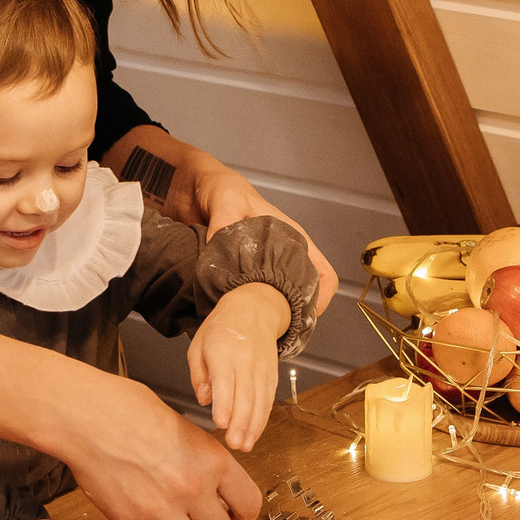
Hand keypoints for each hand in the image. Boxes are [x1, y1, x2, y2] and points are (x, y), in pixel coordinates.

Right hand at [57, 376, 258, 519]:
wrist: (84, 416)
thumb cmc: (126, 409)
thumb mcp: (181, 426)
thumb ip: (201, 458)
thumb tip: (211, 480)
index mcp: (211, 460)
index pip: (249, 504)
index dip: (243, 516)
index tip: (235, 517)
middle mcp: (192, 488)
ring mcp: (162, 510)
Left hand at [189, 284, 291, 450]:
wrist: (254, 309)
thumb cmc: (221, 329)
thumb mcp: (199, 344)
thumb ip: (199, 374)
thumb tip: (204, 399)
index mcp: (223, 351)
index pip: (225, 380)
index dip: (225, 403)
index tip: (221, 423)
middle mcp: (246, 360)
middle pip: (246, 394)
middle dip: (241, 422)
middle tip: (234, 444)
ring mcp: (262, 368)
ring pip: (260, 400)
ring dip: (254, 425)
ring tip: (246, 445)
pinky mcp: (271, 374)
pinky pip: (268, 399)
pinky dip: (263, 417)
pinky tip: (256, 433)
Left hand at [193, 164, 337, 321]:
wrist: (195, 189)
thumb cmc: (220, 187)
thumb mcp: (225, 198)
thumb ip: (225, 220)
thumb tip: (218, 245)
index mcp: (291, 238)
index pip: (323, 274)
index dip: (320, 298)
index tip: (303, 317)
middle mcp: (281, 257)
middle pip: (304, 296)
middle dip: (294, 316)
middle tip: (274, 331)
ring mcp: (262, 269)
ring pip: (280, 302)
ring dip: (273, 317)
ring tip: (256, 329)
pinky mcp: (241, 276)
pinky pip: (254, 299)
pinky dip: (249, 312)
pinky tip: (234, 319)